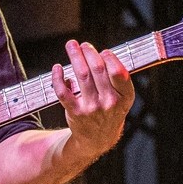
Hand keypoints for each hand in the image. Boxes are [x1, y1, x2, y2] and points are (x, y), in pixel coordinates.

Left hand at [52, 40, 133, 159]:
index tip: (103, 51)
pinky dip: (58, 77)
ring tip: (71, 46)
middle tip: (83, 44)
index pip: (119, 73)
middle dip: (89, 52)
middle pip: (97, 70)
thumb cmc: (109, 111)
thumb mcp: (122, 99)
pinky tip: (57, 68)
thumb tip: (100, 54)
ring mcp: (92, 108)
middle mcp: (109, 102)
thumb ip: (117, 79)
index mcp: (124, 97)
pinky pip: (63, 92)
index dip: (110, 58)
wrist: (97, 139)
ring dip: (75, 57)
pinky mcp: (75, 112)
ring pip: (81, 75)